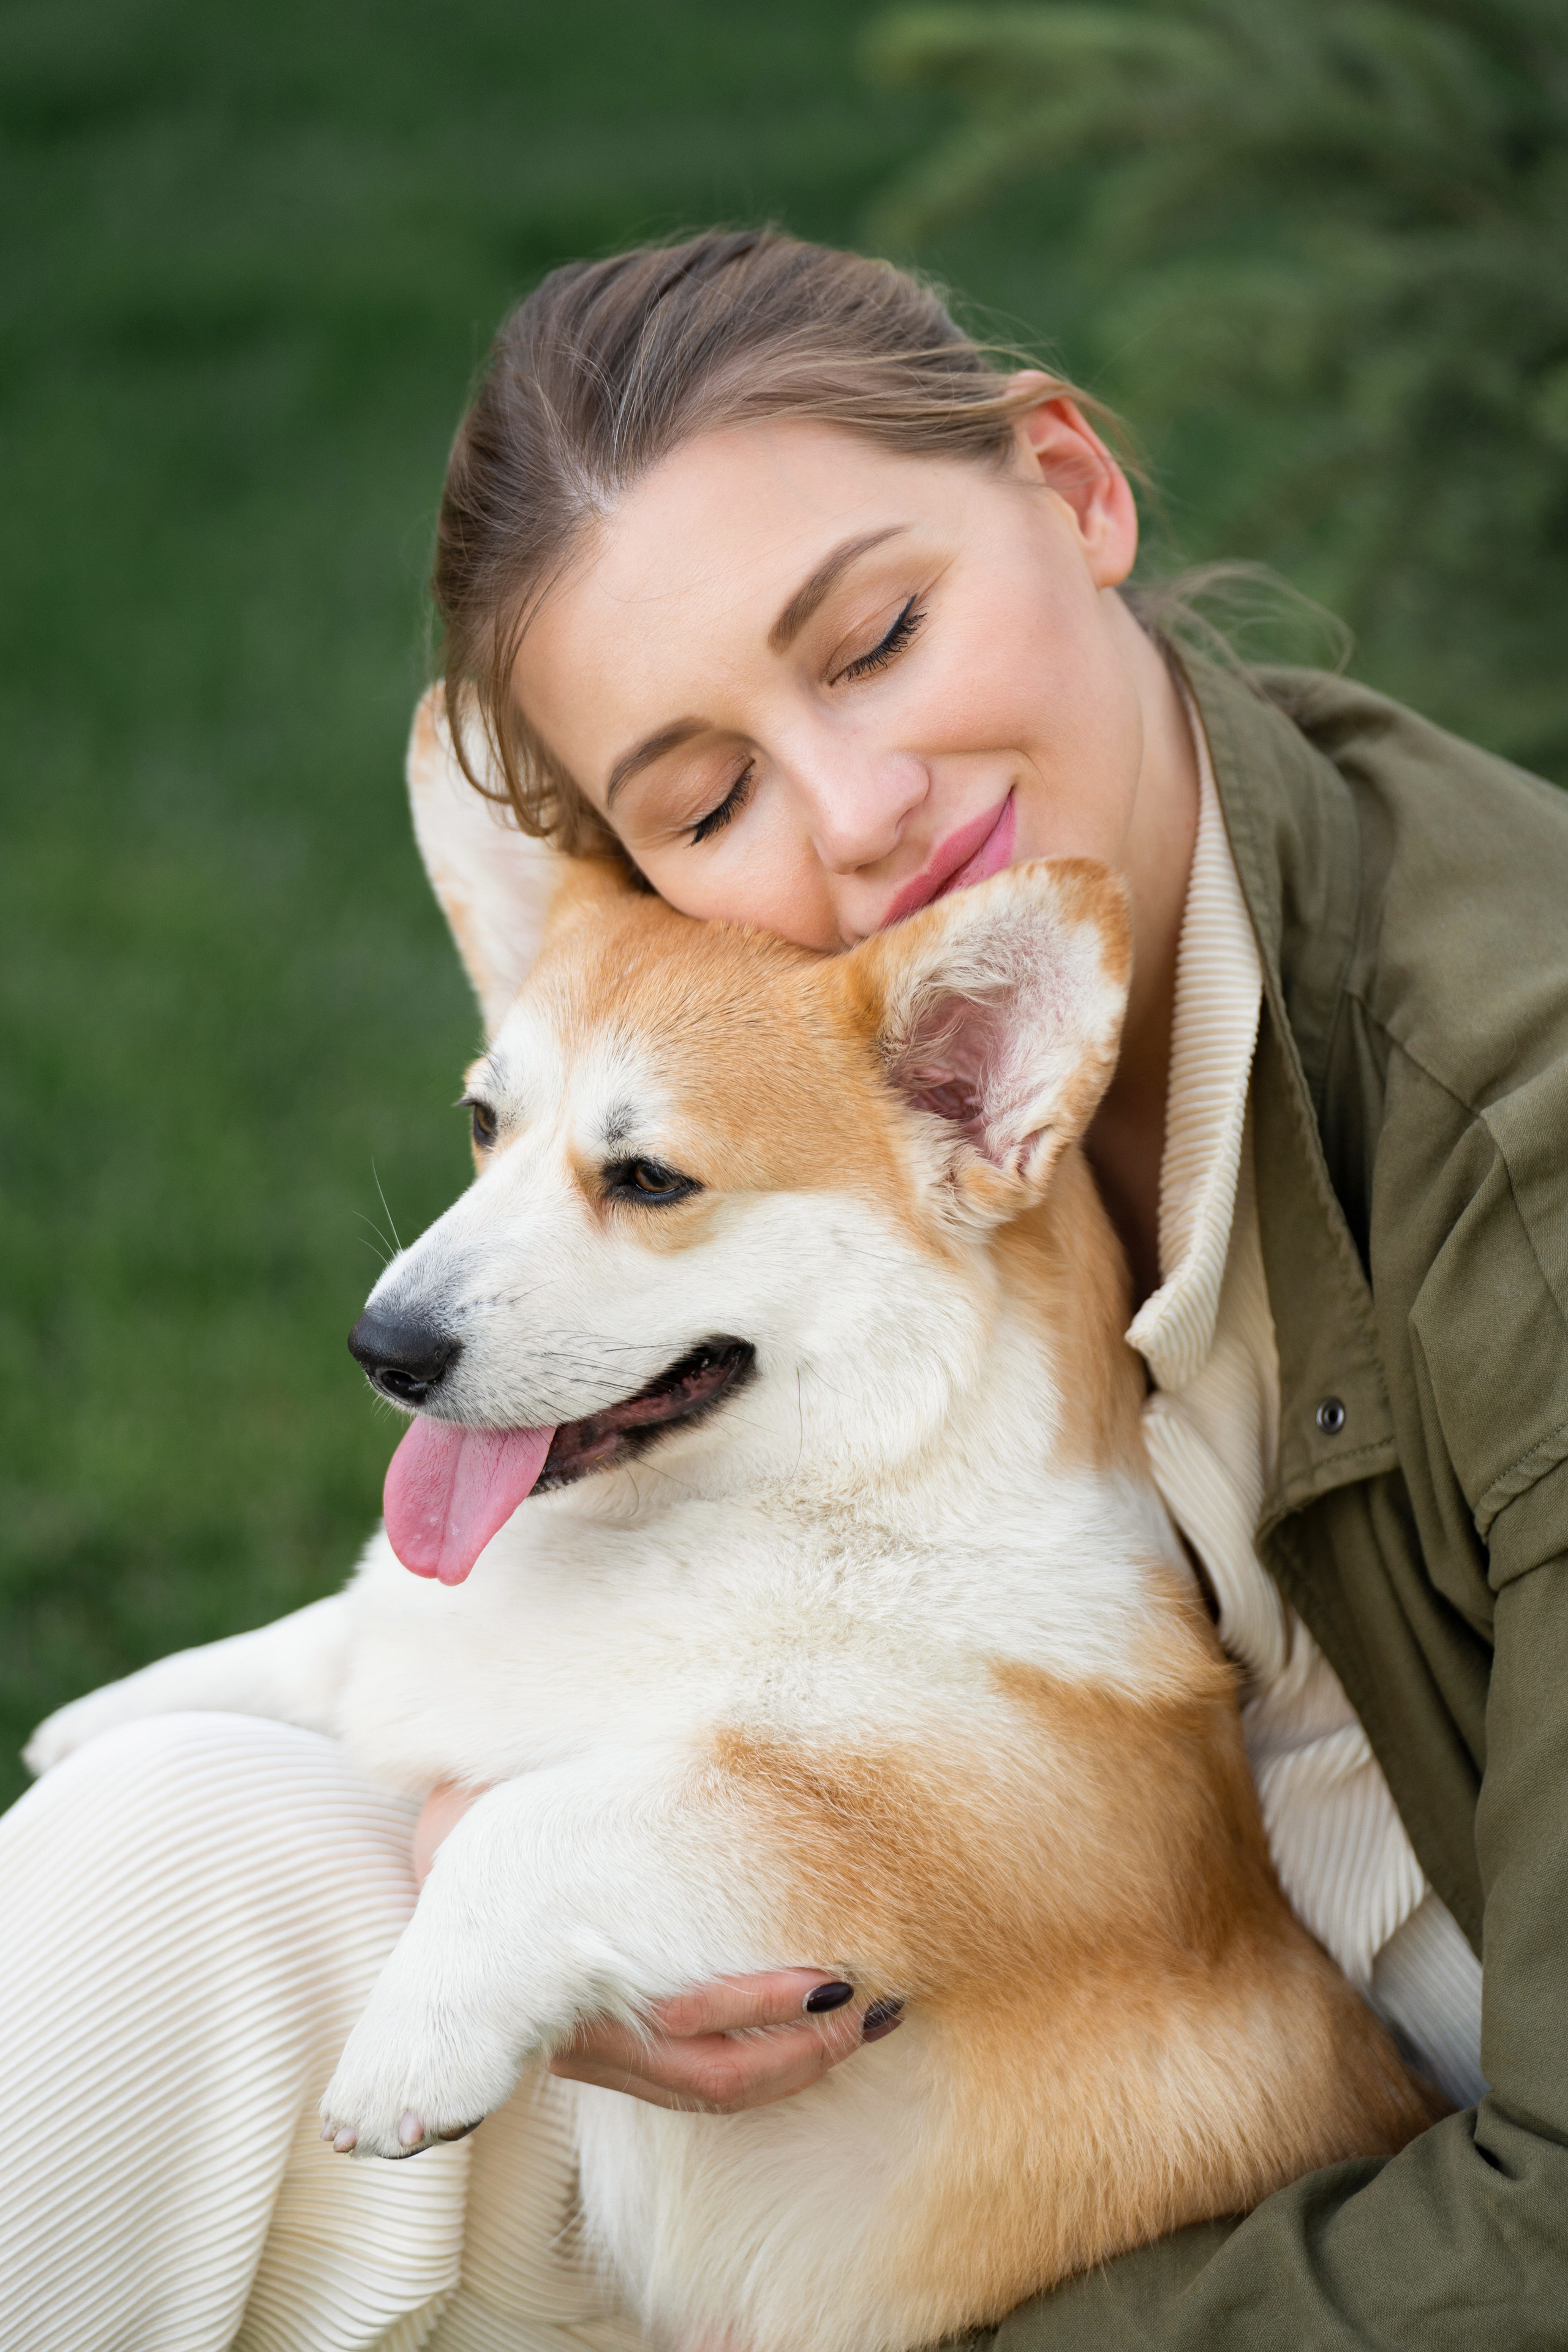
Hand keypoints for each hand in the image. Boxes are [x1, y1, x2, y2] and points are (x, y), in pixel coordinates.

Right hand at [411, 1781, 902, 2113]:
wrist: (432, 1862)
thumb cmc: (485, 1815)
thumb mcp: (518, 1797)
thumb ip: (577, 1787)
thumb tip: (656, 1741)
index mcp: (563, 1971)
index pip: (679, 2021)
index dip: (760, 2009)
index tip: (835, 1979)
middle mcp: (582, 2031)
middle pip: (710, 2075)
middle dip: (803, 2050)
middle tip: (872, 2002)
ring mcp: (596, 2051)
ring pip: (709, 2091)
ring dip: (798, 2066)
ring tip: (870, 2018)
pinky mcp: (612, 2052)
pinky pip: (697, 2082)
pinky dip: (766, 2062)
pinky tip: (819, 2022)